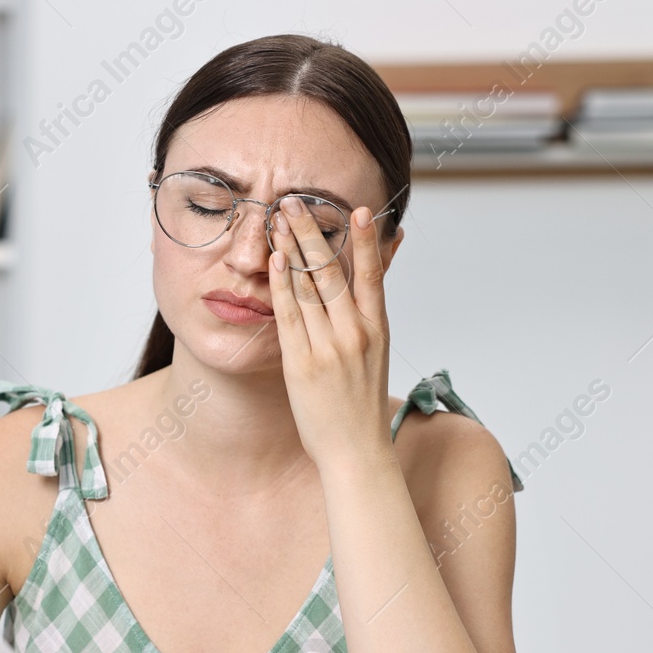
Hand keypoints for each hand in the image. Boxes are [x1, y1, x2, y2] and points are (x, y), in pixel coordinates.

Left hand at [268, 197, 394, 469]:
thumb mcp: (376, 353)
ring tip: (279, 219)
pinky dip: (282, 285)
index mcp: (377, 328)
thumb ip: (368, 315)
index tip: (357, 209)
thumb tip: (370, 281)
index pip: (372, 274)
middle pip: (332, 271)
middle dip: (313, 232)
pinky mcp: (302, 363)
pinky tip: (275, 261)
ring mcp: (328, 347)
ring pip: (308, 287)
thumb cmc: (361, 403)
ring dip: (292, 249)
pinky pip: (289, 315)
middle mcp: (355, 332)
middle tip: (296, 201)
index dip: (365, 240)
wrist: (356, 451)